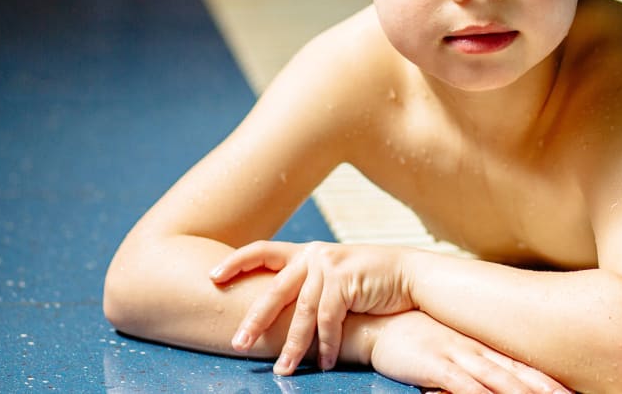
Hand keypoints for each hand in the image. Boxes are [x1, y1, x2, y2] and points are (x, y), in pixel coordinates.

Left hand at [209, 241, 415, 373]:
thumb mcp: (335, 278)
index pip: (262, 250)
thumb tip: (280, 314)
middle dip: (254, 320)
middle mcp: (314, 254)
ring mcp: (329, 265)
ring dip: (292, 346)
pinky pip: (329, 320)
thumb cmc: (371, 282)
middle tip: (237, 344)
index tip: (211, 277)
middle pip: (274, 290)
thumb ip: (310, 287)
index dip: (235, 262)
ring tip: (282, 371)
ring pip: (302, 313)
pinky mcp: (345, 280)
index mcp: (307, 252)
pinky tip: (323, 363)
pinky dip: (326, 345)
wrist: (410, 275)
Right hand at [368, 312, 570, 393]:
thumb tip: (500, 386)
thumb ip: (478, 371)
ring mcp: (460, 356)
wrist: (382, 326)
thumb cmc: (418, 344)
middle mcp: (479, 351)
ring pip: (501, 382)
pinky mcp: (439, 365)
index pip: (527, 369)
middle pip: (522, 376)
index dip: (551, 383)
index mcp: (485, 349)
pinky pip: (466, 386)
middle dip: (549, 391)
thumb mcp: (454, 356)